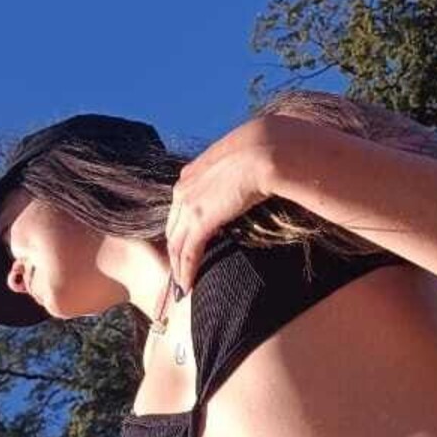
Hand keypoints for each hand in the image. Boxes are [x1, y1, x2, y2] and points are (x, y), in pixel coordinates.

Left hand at [164, 117, 279, 294]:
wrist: (263, 149)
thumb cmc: (260, 153)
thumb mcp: (239, 165)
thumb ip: (231, 178)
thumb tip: (244, 186)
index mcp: (191, 175)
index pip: (179, 210)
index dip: (181, 231)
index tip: (185, 248)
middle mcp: (184, 190)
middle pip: (173, 229)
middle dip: (174, 253)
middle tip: (178, 274)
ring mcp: (189, 205)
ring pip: (176, 245)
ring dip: (177, 268)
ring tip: (181, 287)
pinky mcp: (200, 221)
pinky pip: (187, 253)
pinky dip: (185, 272)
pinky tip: (186, 287)